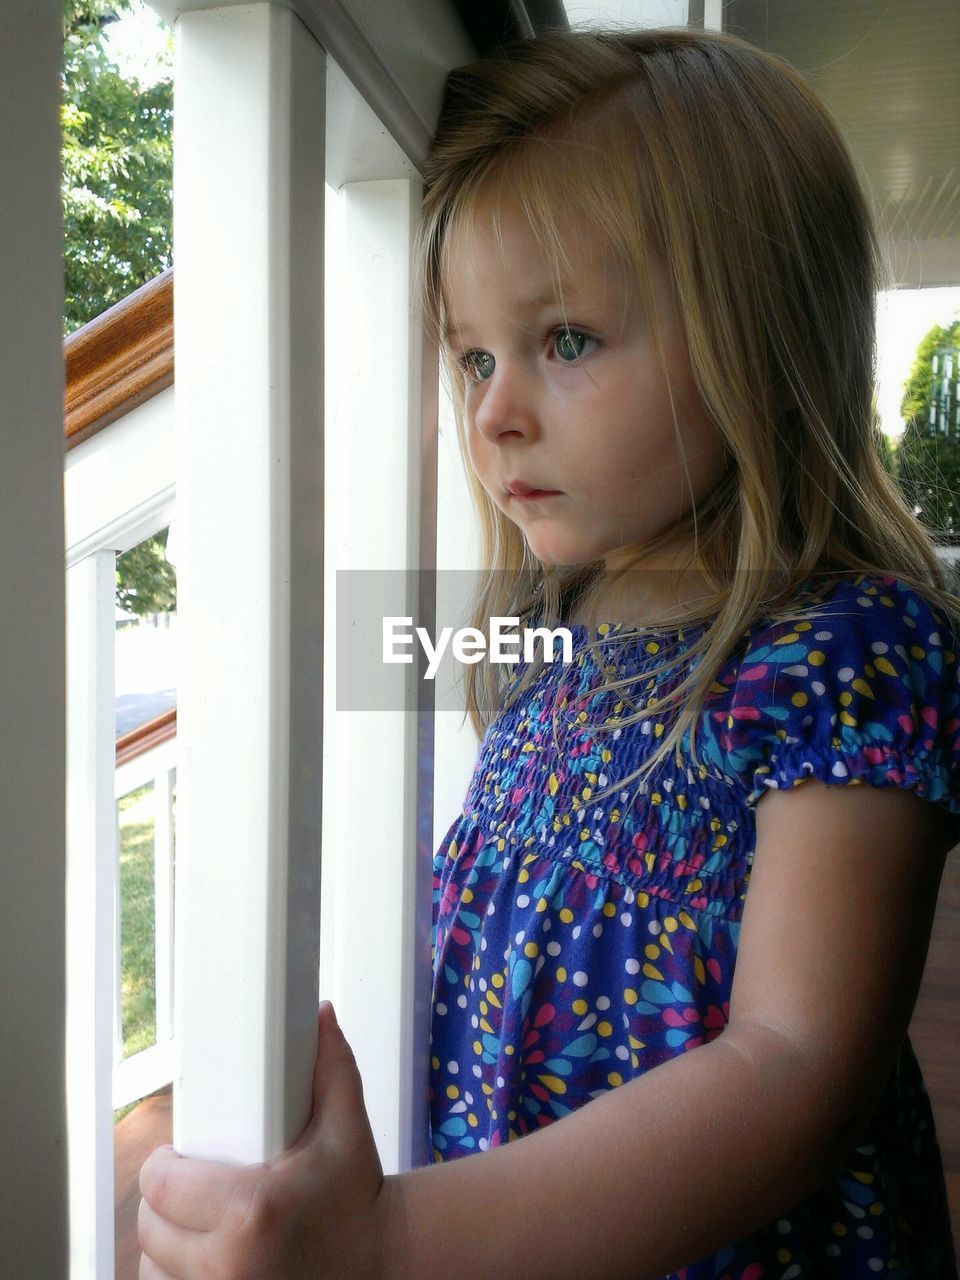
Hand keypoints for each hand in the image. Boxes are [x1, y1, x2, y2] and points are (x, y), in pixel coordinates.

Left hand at [138, 1002, 400, 1278]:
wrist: (382, 1262)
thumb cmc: (357, 1197)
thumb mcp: (347, 1126)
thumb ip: (331, 1065)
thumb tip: (320, 1013)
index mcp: (251, 1209)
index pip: (160, 1185)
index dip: (164, 1166)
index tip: (178, 1158)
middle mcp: (230, 1263)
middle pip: (150, 1227)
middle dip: (166, 1202)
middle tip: (192, 1185)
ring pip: (153, 1266)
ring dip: (168, 1243)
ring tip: (195, 1220)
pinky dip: (177, 1273)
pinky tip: (199, 1254)